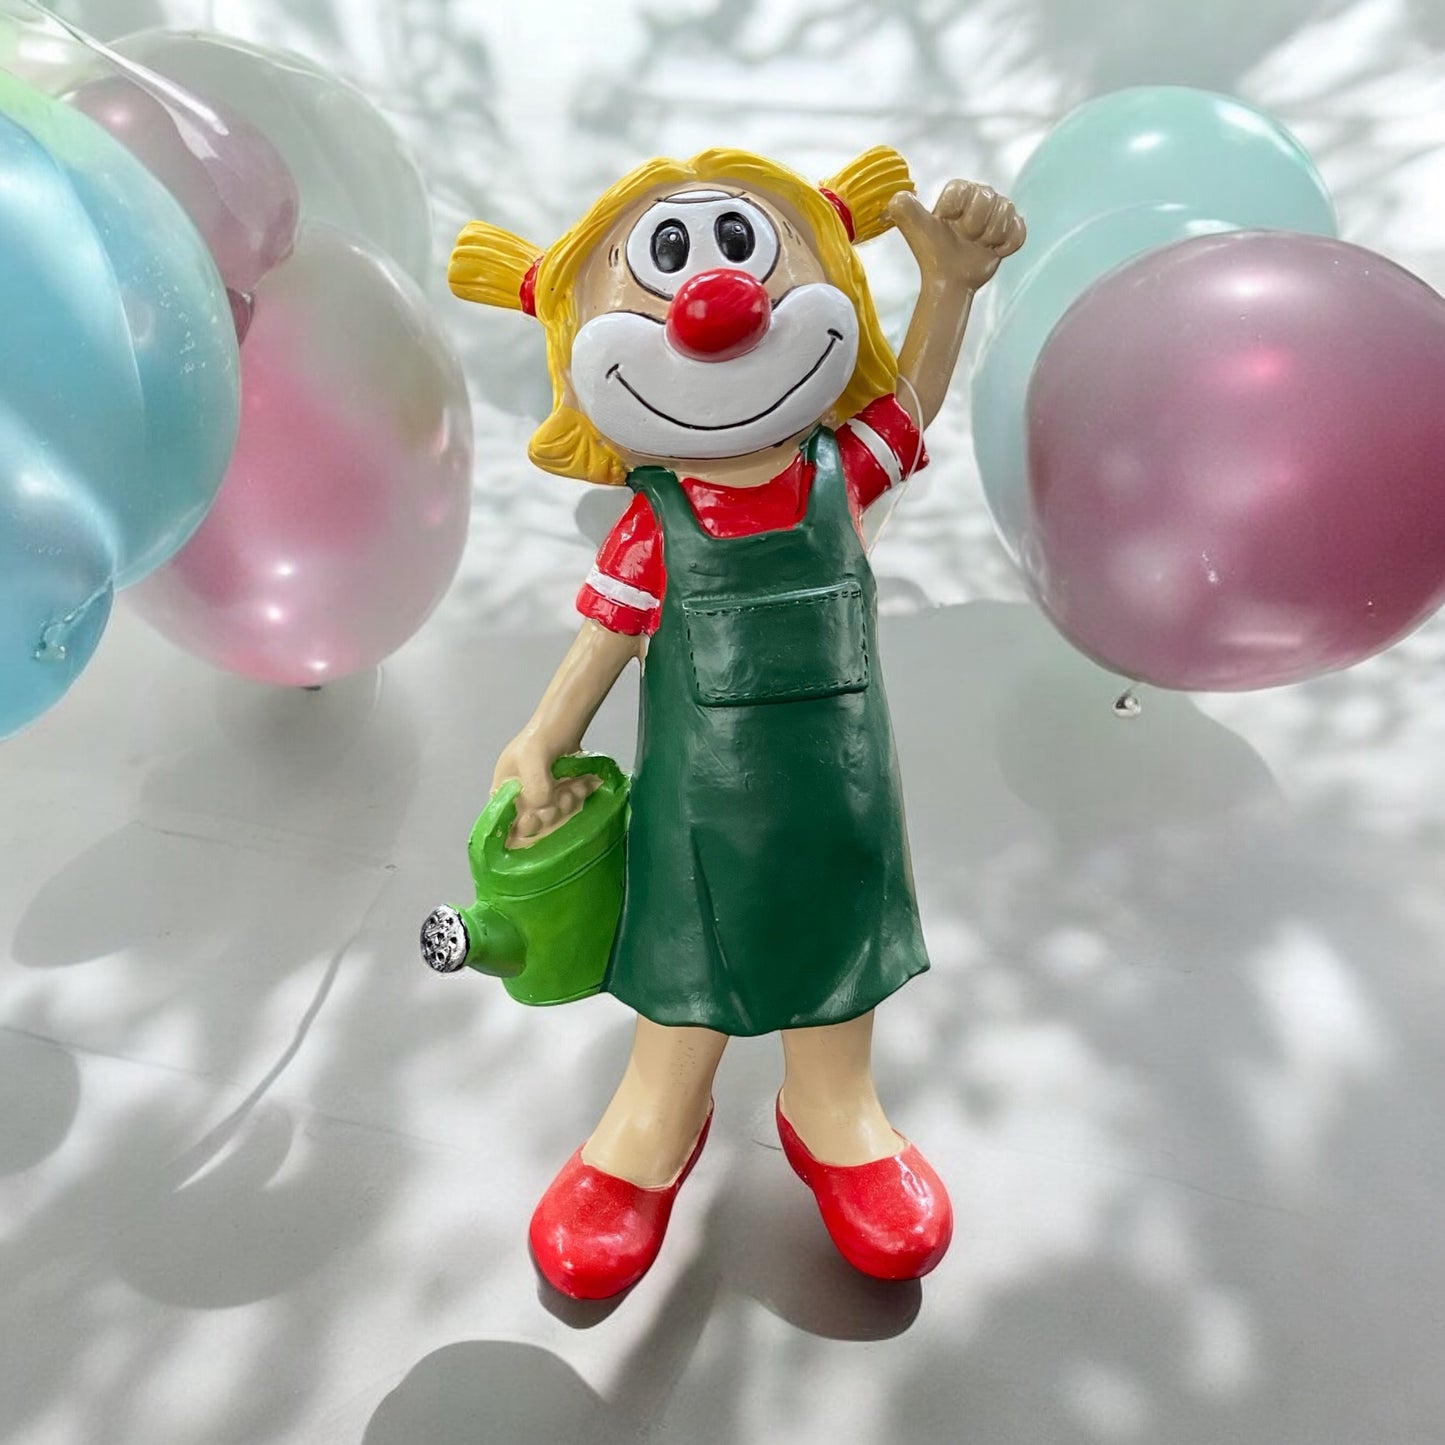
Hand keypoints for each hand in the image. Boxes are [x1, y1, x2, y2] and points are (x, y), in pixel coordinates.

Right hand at [491, 731, 599, 847]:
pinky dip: (576, 796)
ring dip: (564, 804)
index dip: (517, 824)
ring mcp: (542, 792)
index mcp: (504, 787)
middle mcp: (521, 793)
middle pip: (531, 819)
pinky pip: (567, 803)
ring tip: (570, 790)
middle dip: (547, 814)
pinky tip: (580, 785)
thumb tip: (545, 807)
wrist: (564, 721)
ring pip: (553, 812)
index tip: (533, 818)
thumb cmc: (540, 738)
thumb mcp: (531, 761)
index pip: (504, 818)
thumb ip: (534, 788)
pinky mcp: (560, 789)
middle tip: (556, 802)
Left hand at [887, 181, 1025, 290]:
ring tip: (977, 245)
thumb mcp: (916, 230)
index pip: (967, 190)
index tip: (948, 224)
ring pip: (1006, 214)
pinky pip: (1019, 231)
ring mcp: (999, 211)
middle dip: (975, 226)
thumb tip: (897, 198)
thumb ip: (905, 211)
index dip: (959, 212)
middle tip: (965, 238)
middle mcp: (981, 195)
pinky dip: (1007, 245)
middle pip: (989, 200)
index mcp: (959, 190)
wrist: (950, 278)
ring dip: (991, 236)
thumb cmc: (933, 253)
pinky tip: (994, 251)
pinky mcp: (1012, 228)